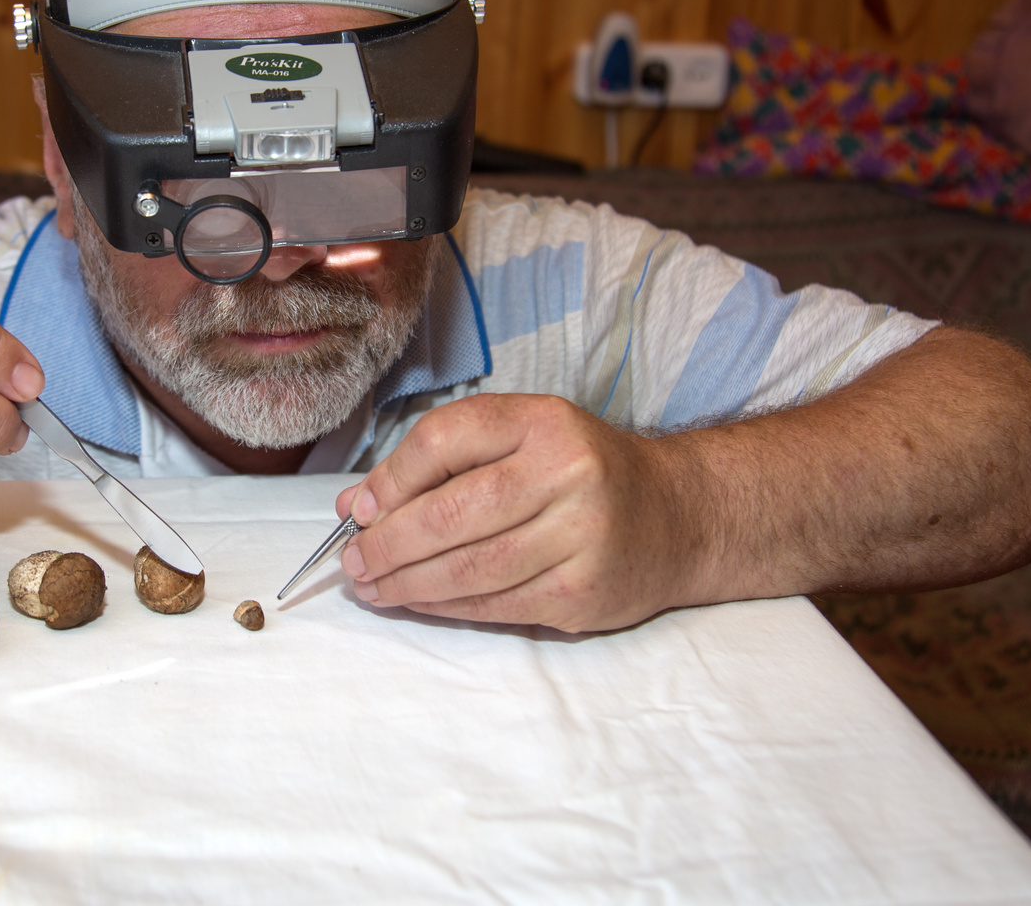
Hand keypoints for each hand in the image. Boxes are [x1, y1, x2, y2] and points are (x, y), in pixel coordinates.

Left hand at [333, 394, 700, 632]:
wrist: (676, 518)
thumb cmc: (582, 472)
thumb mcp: (520, 439)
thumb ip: (441, 462)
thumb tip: (358, 505)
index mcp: (542, 422)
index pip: (443, 442)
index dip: (390, 480)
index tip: (360, 510)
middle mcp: (566, 475)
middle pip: (449, 515)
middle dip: (388, 544)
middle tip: (354, 561)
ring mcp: (580, 539)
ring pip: (468, 570)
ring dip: (407, 585)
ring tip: (372, 588)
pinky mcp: (582, 594)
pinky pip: (494, 606)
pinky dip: (445, 608)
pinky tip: (418, 602)